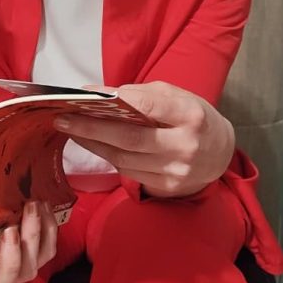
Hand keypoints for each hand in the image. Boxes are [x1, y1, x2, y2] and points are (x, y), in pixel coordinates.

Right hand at [0, 200, 56, 282]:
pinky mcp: (39, 254)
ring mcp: (28, 267)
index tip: (7, 232)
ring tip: (35, 202)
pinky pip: (50, 244)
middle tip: (27, 208)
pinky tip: (44, 204)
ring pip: (42, 255)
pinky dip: (50, 224)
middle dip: (29, 236)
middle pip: (26, 268)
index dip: (8, 261)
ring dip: (41, 227)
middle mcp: (12, 281)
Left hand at [54, 81, 234, 197]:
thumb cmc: (192, 116)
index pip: (147, 106)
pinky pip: (129, 172)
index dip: (113, 100)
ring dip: (93, 144)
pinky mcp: (168, 188)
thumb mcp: (175, 95)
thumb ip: (141, 94)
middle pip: (129, 138)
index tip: (85, 94)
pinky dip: (108, 157)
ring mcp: (176, 171)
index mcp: (189, 115)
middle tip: (62, 118)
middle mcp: (184, 146)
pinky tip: (93, 144)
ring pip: (124, 159)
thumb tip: (99, 94)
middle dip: (91, 128)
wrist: (220, 152)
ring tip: (70, 130)